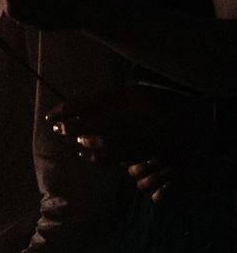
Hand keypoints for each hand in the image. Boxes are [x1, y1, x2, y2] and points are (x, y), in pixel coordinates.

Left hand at [49, 86, 213, 198]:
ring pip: (108, 143)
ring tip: (78, 144)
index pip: (92, 102)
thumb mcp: (136, 94)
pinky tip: (89, 156)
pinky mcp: (154, 150)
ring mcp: (150, 132)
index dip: (68, 110)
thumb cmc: (163, 103)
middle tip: (61, 131)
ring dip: (88, 145)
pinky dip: (101, 158)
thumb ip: (107, 103)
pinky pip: (121, 157)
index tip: (51, 117)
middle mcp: (141, 112)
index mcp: (134, 94)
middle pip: (97, 123)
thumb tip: (71, 113)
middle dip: (74, 128)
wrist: (203, 121)